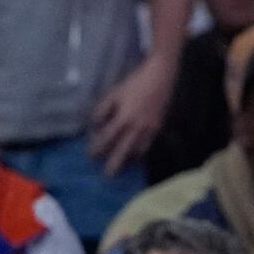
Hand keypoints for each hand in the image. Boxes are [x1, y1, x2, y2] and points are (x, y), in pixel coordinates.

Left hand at [90, 55, 177, 175]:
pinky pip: (149, 145)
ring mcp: (150, 129)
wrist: (160, 76)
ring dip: (129, 161)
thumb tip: (95, 125)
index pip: (107, 139)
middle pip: (123, 151)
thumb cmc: (135, 83)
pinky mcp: (158, 128)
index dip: (98, 149)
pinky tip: (137, 156)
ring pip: (138, 151)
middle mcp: (137, 127)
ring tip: (123, 168)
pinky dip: (141, 153)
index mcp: (124, 118)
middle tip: (108, 176)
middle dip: (115, 165)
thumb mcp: (114, 93)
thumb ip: (103, 110)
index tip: (92, 156)